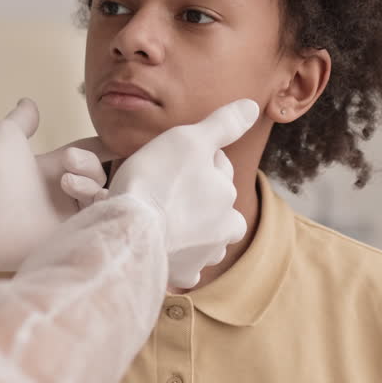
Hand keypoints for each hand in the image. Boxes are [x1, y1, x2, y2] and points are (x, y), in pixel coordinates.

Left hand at [0, 99, 113, 275]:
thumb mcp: (6, 134)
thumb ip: (22, 118)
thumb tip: (29, 101)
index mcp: (52, 169)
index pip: (88, 154)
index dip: (103, 147)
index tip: (116, 141)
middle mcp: (62, 193)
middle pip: (98, 174)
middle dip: (90, 163)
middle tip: (69, 162)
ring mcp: (66, 217)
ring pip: (101, 196)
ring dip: (91, 184)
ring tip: (68, 184)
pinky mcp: (69, 237)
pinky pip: (98, 221)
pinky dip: (102, 208)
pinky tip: (90, 198)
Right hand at [107, 99, 258, 288]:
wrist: (129, 230)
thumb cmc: (157, 180)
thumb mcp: (188, 139)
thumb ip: (223, 124)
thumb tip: (252, 106)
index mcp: (228, 196)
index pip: (217, 168)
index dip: (193, 159)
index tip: (169, 159)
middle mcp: (224, 229)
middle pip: (213, 206)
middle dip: (198, 198)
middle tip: (164, 188)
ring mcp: (203, 256)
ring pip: (202, 236)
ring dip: (190, 229)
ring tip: (162, 217)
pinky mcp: (180, 276)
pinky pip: (183, 266)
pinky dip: (175, 257)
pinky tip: (159, 245)